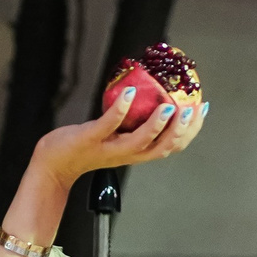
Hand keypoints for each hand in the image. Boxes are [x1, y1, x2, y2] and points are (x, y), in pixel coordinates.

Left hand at [30, 85, 205, 186]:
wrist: (53, 163)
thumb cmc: (84, 146)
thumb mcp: (115, 134)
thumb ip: (132, 122)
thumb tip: (147, 94)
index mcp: (138, 152)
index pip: (172, 146)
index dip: (191, 130)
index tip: (203, 109)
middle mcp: (128, 154)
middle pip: (164, 147)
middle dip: (183, 129)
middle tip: (193, 109)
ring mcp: (110, 148)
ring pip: (141, 141)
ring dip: (157, 124)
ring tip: (168, 105)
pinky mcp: (91, 139)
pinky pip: (109, 124)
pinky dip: (120, 109)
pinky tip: (128, 93)